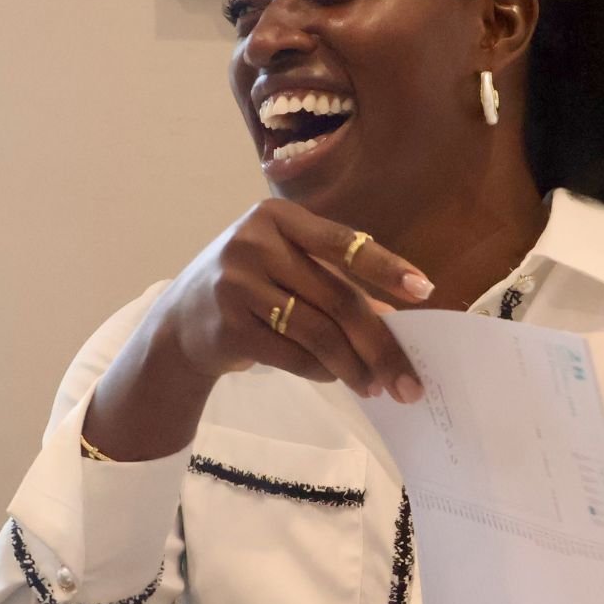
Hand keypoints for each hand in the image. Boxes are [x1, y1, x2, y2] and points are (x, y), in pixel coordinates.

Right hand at [86, 200, 431, 460]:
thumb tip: (395, 318)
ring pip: (318, 332)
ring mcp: (237, 284)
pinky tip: (337, 378)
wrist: (179, 320)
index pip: (344, 243)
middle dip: (379, 342)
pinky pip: (292, 355)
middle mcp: (254, 243)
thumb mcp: (285, 264)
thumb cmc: (252, 285)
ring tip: (376, 386)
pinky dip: (322, 371)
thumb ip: (333, 279)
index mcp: (277, 217)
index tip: (425, 291)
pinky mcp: (227, 327)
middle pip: (337, 297)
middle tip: (407, 377)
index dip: (387, 267)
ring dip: (354, 365)